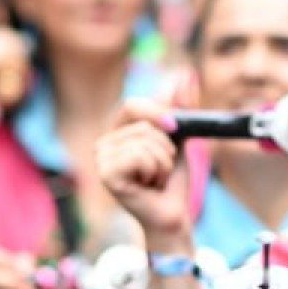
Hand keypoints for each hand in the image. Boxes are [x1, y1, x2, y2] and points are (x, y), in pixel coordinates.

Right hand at [97, 100, 191, 239]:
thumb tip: (185, 74)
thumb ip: (179, 107)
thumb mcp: (178, 138)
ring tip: (156, 179)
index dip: (157, 111)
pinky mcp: (106, 175)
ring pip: (145, 141)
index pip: (132, 104)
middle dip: (166, 148)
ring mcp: (102, 159)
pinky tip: (148, 185)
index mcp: (118, 131)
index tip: (175, 128)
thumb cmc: (172, 179)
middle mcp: (105, 142)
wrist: (172, 213)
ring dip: (163, 162)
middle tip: (161, 169)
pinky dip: (154, 171)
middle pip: (144, 125)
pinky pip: (139, 156)